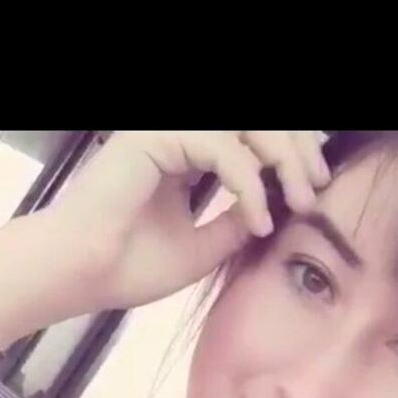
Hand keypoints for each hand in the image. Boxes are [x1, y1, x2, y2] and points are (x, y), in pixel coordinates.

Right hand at [54, 130, 330, 309]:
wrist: (80, 276)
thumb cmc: (128, 266)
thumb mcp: (204, 246)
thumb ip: (238, 219)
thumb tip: (281, 206)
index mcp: (184, 152)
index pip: (249, 134)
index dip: (290, 148)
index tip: (315, 182)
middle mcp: (176, 133)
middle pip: (255, 121)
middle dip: (296, 148)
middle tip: (316, 188)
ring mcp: (165, 130)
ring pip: (246, 124)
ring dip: (284, 159)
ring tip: (302, 200)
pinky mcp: (156, 135)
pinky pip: (224, 148)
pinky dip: (250, 183)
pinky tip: (259, 219)